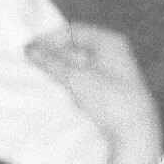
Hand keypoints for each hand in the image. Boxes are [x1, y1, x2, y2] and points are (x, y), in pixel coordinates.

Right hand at [26, 24, 162, 163]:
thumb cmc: (109, 99)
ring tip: (37, 77)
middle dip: (53, 55)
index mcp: (109, 41)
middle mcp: (112, 51)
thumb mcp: (77, 78)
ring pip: (77, 64)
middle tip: (29, 65)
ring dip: (58, 70)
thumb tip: (29, 48)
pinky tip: (54, 90)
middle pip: (75, 47)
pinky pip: (82, 78)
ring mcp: (111, 70)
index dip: (50, 39)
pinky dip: (68, 81)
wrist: (135, 132)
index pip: (73, 31)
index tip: (28, 52)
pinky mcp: (108, 89)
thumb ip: (52, 62)